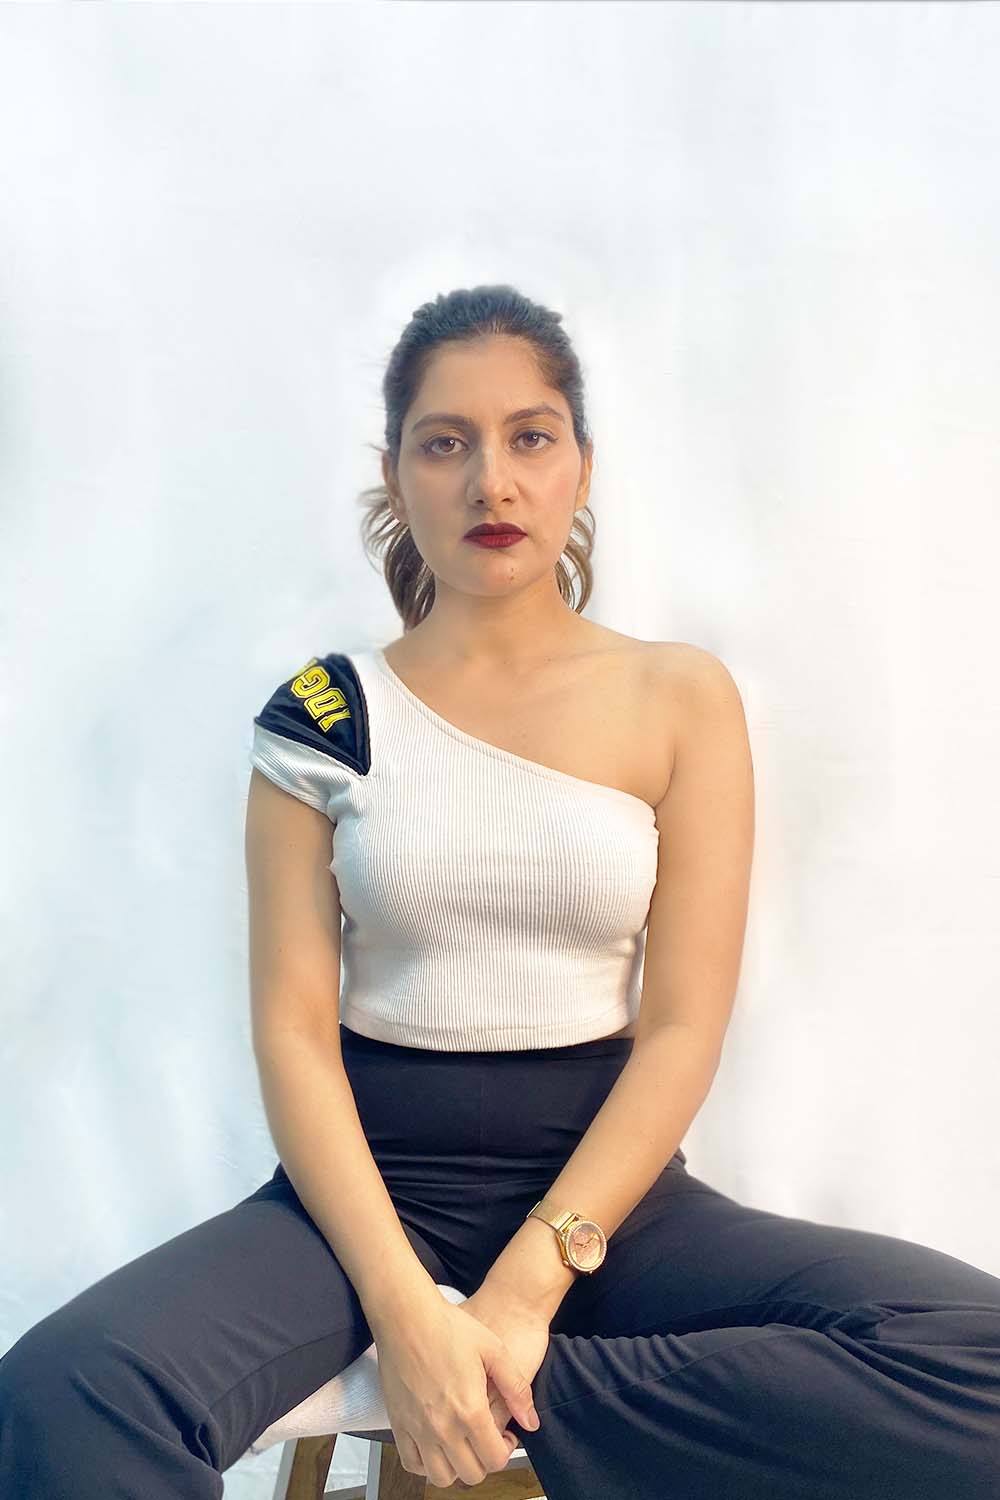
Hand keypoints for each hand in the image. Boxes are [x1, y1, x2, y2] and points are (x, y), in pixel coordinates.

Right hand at [370, 1287, 541, 1488]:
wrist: (407, 1316)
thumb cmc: (449, 1327)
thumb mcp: (494, 1350)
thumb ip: (516, 1389)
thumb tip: (530, 1421)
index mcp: (470, 1410)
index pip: (494, 1459)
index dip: (506, 1450)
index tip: (504, 1436)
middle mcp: (442, 1427)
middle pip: (470, 1474)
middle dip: (484, 1461)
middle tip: (485, 1439)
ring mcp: (417, 1428)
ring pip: (441, 1476)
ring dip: (455, 1468)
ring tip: (461, 1444)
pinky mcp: (398, 1423)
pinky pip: (412, 1463)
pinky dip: (425, 1464)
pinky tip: (436, 1445)